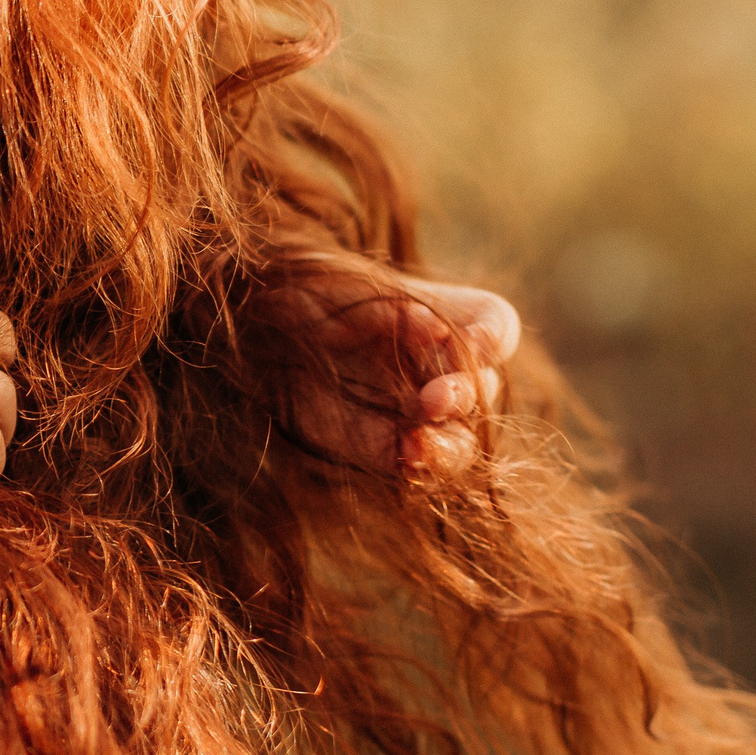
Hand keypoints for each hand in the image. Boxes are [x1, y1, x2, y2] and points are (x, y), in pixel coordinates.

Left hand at [267, 257, 522, 476]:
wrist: (261, 327)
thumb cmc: (310, 294)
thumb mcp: (346, 288)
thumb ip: (392, 311)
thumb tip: (433, 330)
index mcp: (450, 319)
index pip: (495, 326)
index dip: (490, 339)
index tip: (473, 344)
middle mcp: (444, 370)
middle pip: (481, 391)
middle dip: (465, 396)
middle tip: (435, 399)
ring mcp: (418, 413)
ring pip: (460, 439)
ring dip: (449, 446)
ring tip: (420, 445)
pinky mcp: (384, 447)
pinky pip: (415, 465)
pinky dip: (416, 466)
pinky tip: (405, 459)